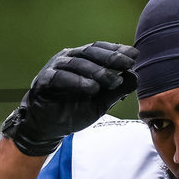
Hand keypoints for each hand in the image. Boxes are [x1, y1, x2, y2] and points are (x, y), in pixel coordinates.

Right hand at [2, 41, 138, 155]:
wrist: (50, 128)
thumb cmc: (74, 111)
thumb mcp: (101, 103)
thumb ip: (116, 91)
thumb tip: (135, 76)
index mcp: (82, 60)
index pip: (100, 50)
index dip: (116, 51)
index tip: (134, 55)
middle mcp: (68, 59)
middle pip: (90, 52)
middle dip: (110, 58)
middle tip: (127, 64)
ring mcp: (54, 68)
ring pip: (77, 63)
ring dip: (97, 71)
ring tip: (113, 81)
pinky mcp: (44, 81)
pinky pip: (60, 77)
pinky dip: (76, 81)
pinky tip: (91, 88)